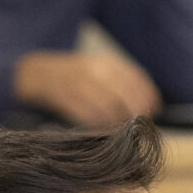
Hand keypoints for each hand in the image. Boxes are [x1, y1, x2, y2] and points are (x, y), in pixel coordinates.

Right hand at [12, 50, 161, 125]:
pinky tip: (103, 129)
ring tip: (121, 129)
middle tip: (138, 125)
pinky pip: (90, 116)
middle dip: (135, 114)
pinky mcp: (67, 99)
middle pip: (125, 97)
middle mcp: (96, 71)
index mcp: (107, 62)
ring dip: (118, 122)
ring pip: (109, 108)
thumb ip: (124, 83)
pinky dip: (100, 125)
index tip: (153, 110)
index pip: (137, 80)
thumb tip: (151, 106)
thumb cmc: (76, 77)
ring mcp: (81, 84)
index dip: (148, 98)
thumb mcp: (101, 71)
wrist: (39, 74)